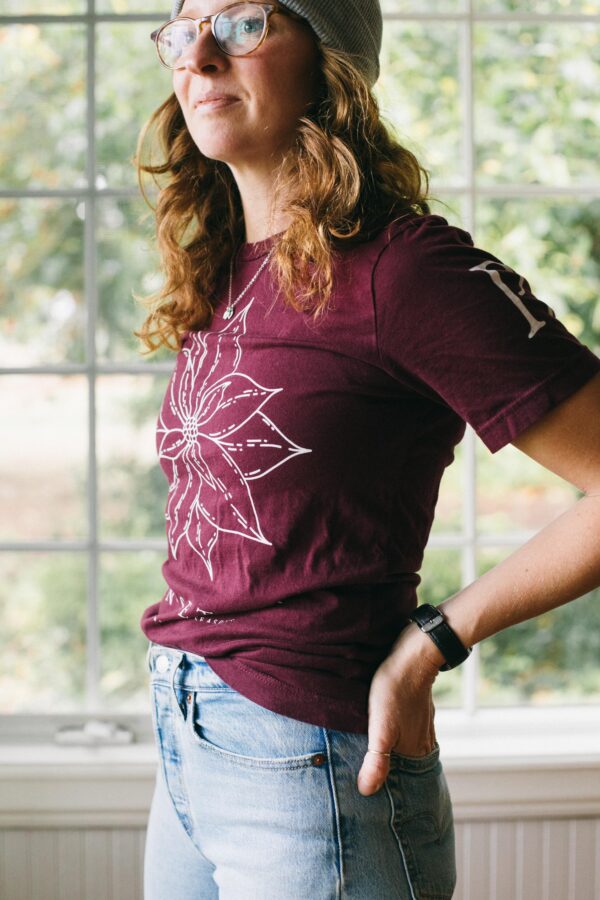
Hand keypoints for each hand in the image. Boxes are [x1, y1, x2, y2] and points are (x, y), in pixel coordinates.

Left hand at [357, 623, 441, 796]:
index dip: (384, 786)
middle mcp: (424, 741)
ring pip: (402, 746)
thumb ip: (376, 761)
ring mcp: (422, 724)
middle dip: (384, 770)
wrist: (412, 654)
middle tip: (359, 773)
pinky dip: (392, 734)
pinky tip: (378, 728)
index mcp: (417, 751)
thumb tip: (366, 791)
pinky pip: (404, 729)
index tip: (362, 789)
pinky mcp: (416, 708)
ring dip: (387, 752)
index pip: (401, 781)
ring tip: (364, 755)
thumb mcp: (381, 728)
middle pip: (402, 764)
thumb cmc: (394, 690)